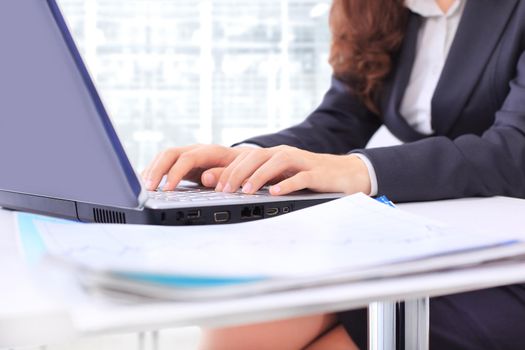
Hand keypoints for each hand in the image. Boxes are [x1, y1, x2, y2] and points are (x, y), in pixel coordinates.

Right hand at [141, 144, 246, 190]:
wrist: (243, 162)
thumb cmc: (241, 169)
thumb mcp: (238, 172)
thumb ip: (223, 174)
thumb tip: (206, 177)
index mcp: (210, 151)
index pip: (187, 159)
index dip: (175, 173)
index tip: (166, 190)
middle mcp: (196, 150)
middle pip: (169, 154)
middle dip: (157, 170)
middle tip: (148, 188)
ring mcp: (187, 155)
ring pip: (164, 157)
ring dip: (152, 171)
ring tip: (143, 188)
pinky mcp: (182, 163)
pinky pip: (164, 164)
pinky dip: (153, 173)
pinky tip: (145, 184)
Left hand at [142, 144, 370, 194]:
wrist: (344, 174)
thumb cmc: (307, 177)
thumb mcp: (280, 178)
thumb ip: (258, 180)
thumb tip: (228, 188)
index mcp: (272, 155)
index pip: (245, 158)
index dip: (228, 170)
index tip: (214, 186)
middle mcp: (284, 154)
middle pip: (256, 156)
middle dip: (237, 172)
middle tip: (223, 190)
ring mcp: (301, 162)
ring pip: (276, 162)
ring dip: (258, 176)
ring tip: (245, 190)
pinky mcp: (317, 173)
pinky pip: (300, 177)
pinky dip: (287, 184)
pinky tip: (275, 192)